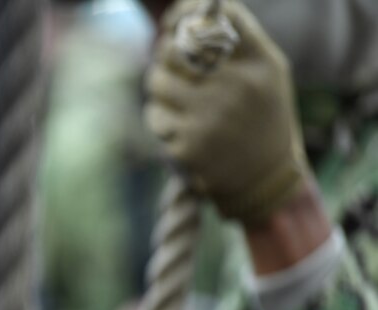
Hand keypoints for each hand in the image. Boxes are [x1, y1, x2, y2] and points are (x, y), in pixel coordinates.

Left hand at [145, 0, 310, 224]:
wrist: (263, 177)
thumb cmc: (262, 116)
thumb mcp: (268, 73)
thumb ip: (240, 41)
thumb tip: (191, 10)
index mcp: (259, 65)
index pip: (222, 17)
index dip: (189, 9)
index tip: (176, 15)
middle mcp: (234, 88)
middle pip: (175, 48)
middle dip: (163, 50)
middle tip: (165, 56)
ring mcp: (208, 118)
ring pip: (156, 81)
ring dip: (156, 81)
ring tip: (169, 89)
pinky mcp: (187, 145)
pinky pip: (155, 114)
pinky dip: (159, 114)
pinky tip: (175, 121)